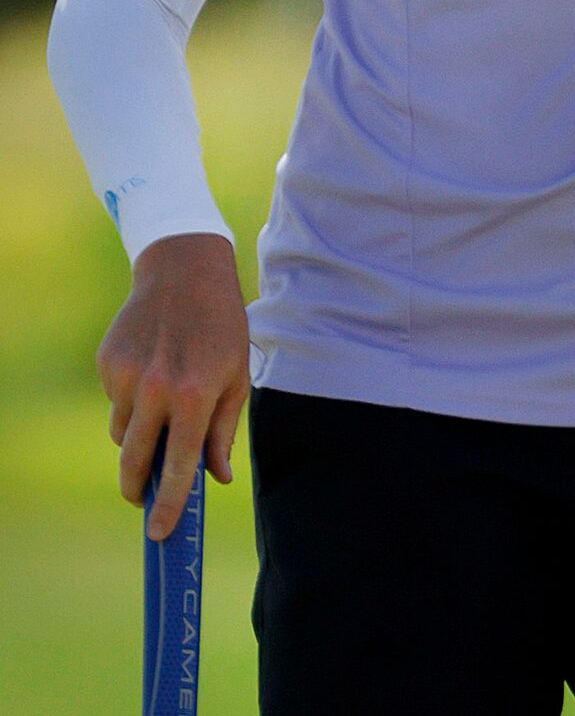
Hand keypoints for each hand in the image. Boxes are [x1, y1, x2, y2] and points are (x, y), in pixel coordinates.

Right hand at [96, 231, 250, 539]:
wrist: (185, 270)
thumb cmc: (222, 326)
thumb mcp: (236, 376)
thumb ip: (224, 431)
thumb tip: (219, 478)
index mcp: (195, 396)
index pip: (180, 466)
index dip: (170, 505)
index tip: (160, 534)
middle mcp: (156, 390)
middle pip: (135, 462)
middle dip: (138, 488)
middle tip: (144, 498)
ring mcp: (127, 376)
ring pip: (121, 433)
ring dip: (137, 436)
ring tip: (162, 407)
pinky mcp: (107, 363)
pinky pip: (115, 401)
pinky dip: (129, 400)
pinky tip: (150, 370)